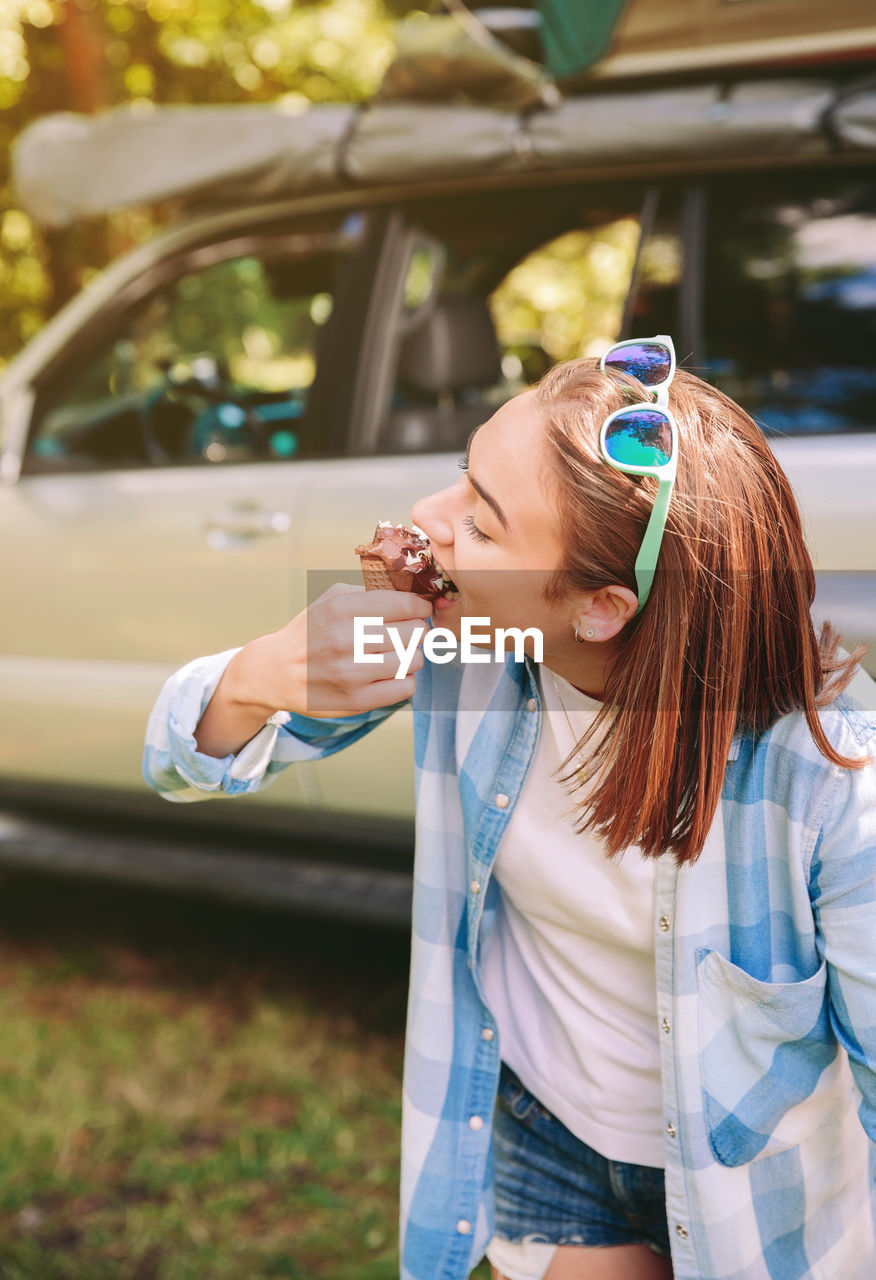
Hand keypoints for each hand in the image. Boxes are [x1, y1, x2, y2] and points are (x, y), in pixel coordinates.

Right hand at [231, 583, 433, 718]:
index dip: (420, 607)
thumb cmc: (312, 631)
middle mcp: (347, 639)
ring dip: (412, 655)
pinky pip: (406, 687)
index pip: (406, 605)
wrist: (276, 671)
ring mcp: (352, 672)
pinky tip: (390, 674)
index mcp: (342, 609)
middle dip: (416, 631)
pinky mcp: (357, 700)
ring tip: (397, 654)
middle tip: (405, 634)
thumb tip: (414, 594)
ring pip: (415, 659)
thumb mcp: (332, 599)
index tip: (419, 611)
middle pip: (415, 632)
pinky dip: (405, 679)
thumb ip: (371, 592)